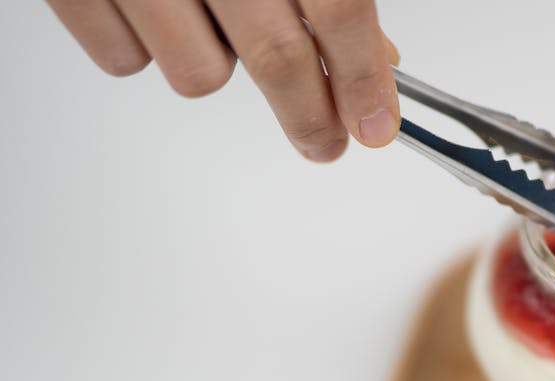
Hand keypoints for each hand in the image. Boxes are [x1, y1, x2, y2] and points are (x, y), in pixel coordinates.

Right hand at [47, 0, 400, 160]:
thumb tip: (376, 57)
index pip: (337, 8)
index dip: (362, 78)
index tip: (375, 125)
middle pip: (276, 57)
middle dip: (309, 117)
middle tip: (324, 141)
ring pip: (199, 76)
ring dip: (212, 64)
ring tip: (203, 17)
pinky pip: (125, 62)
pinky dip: (143, 48)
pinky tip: (149, 8)